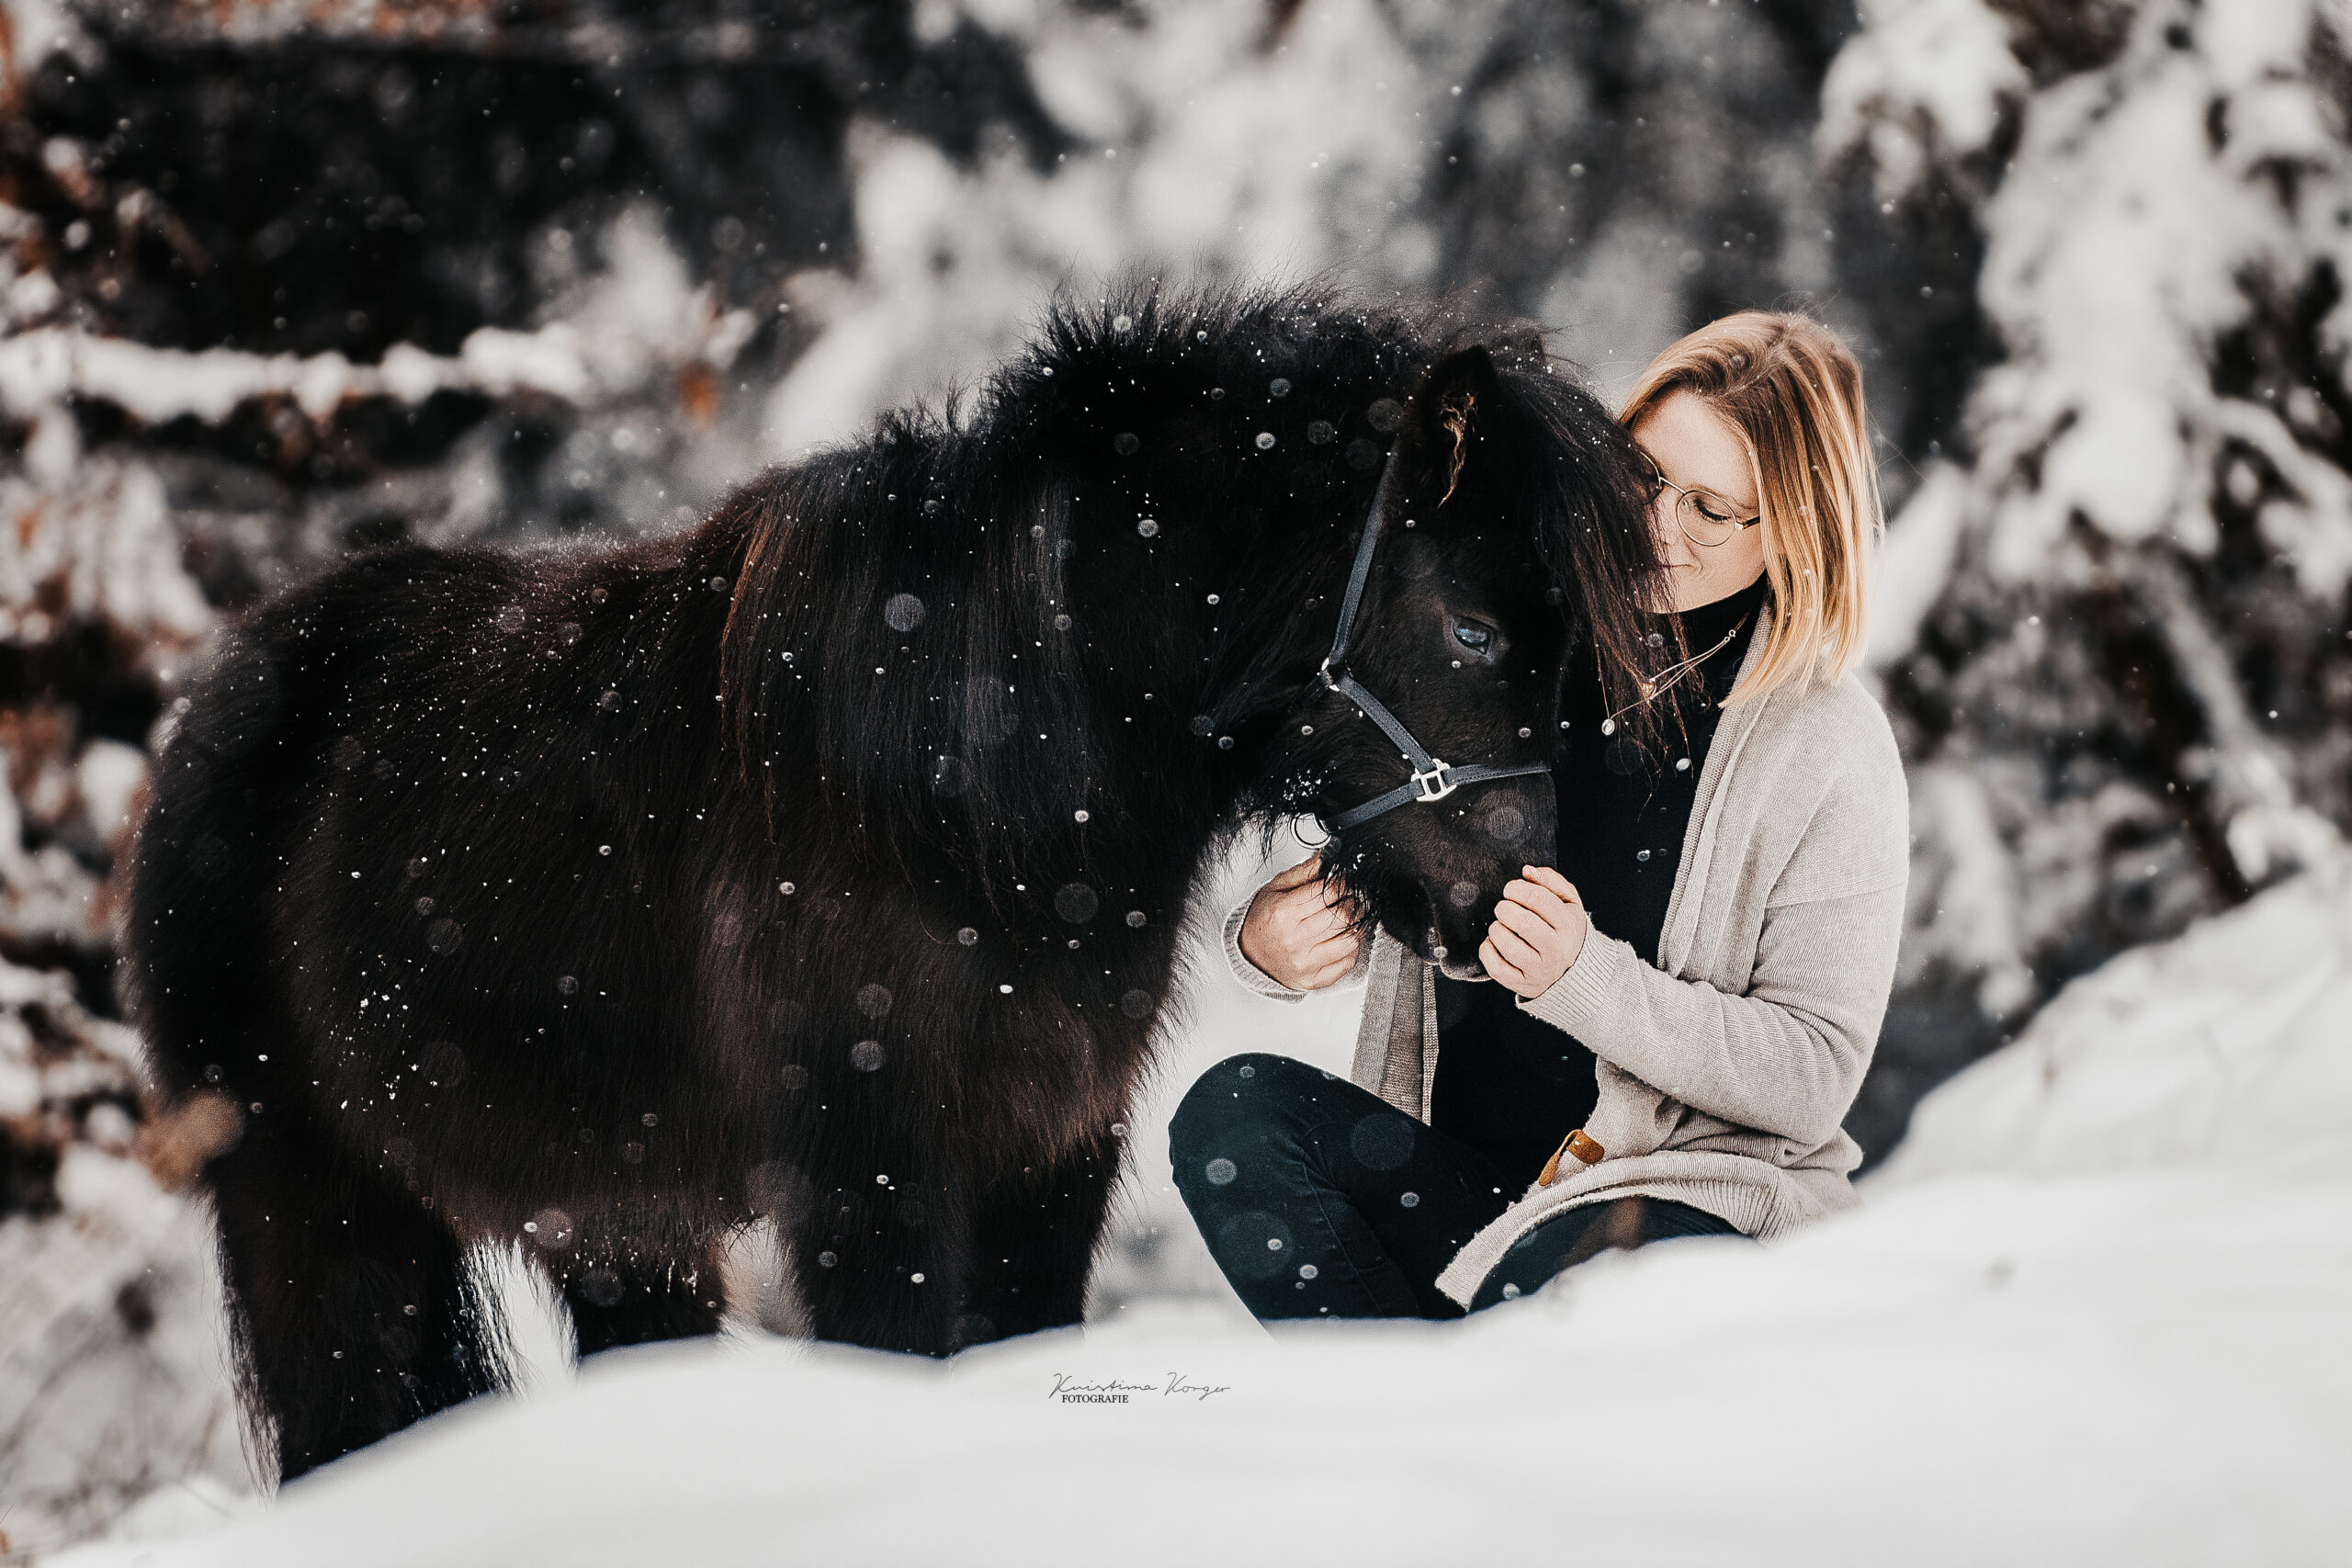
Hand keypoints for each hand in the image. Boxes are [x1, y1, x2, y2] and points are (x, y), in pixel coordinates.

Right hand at [1237, 854, 1362, 990]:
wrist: (1249, 956)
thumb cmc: (1263, 920)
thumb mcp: (1276, 889)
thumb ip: (1305, 872)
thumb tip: (1329, 857)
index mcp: (1283, 913)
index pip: (1327, 893)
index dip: (1342, 883)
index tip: (1344, 881)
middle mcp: (1293, 939)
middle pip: (1342, 915)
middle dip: (1353, 902)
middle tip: (1350, 898)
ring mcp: (1304, 962)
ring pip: (1350, 939)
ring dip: (1356, 925)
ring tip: (1348, 918)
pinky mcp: (1313, 979)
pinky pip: (1347, 962)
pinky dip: (1351, 949)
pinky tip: (1341, 939)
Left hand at [1480, 865, 1588, 998]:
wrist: (1573, 971)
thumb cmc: (1564, 930)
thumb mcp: (1568, 902)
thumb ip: (1551, 881)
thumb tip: (1527, 870)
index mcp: (1569, 925)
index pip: (1539, 900)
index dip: (1518, 888)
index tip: (1511, 889)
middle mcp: (1556, 950)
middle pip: (1524, 922)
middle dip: (1505, 908)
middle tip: (1503, 907)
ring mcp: (1539, 970)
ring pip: (1509, 946)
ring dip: (1496, 929)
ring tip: (1500, 925)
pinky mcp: (1522, 984)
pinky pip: (1496, 967)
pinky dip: (1487, 950)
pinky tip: (1494, 942)